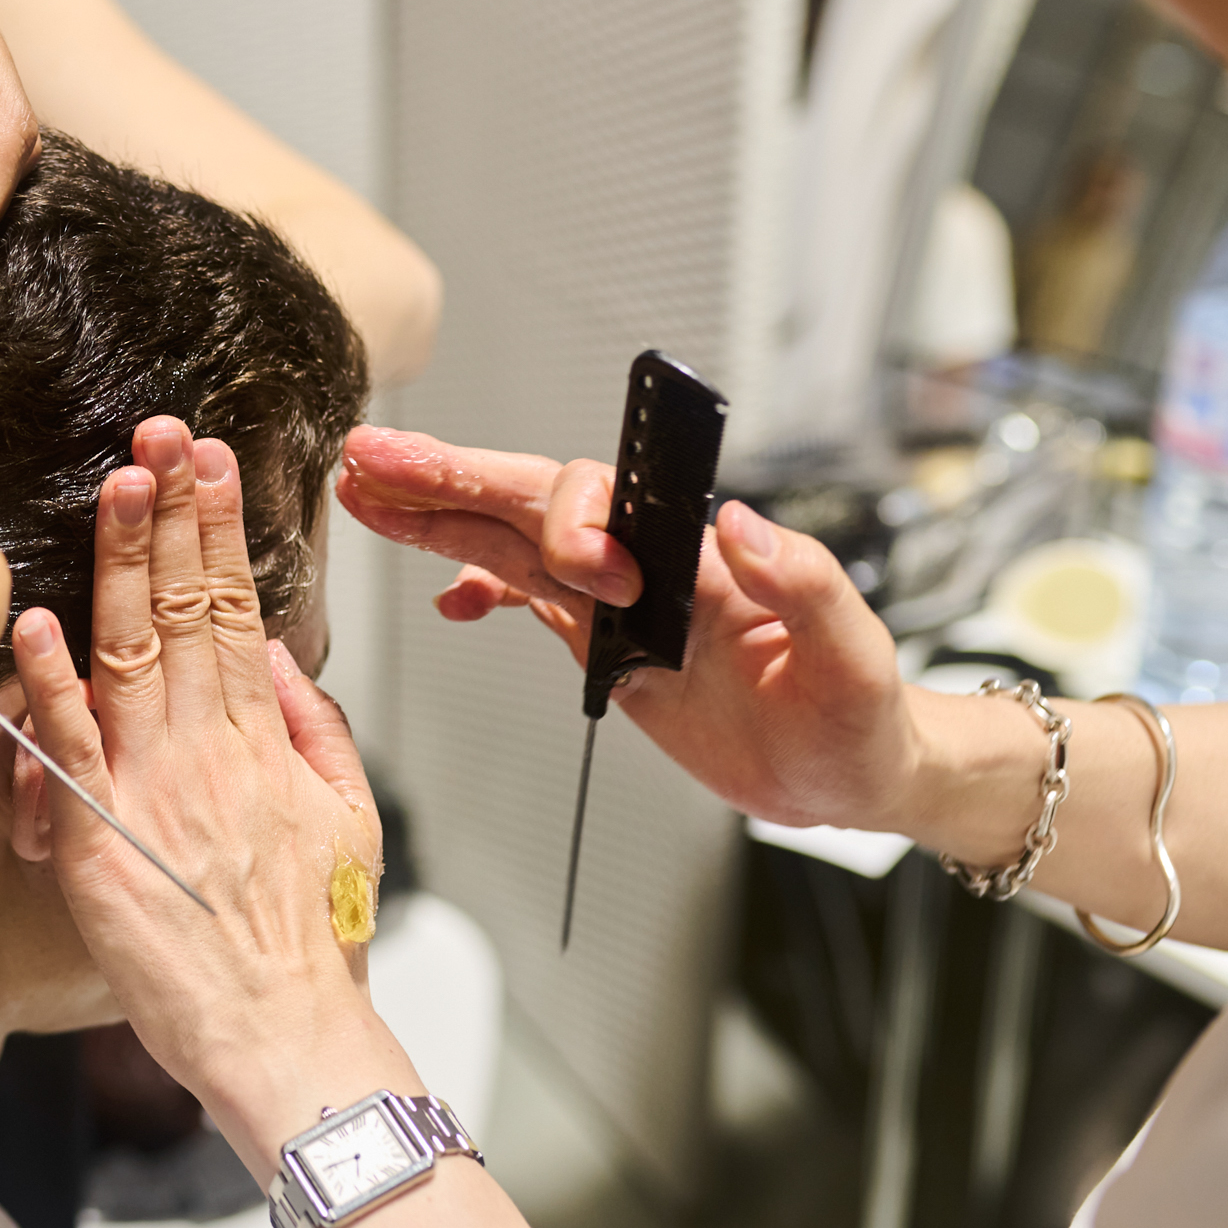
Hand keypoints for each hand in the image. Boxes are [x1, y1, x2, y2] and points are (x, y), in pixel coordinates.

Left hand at [11, 417, 418, 1178]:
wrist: (284, 1037)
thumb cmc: (309, 945)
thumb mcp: (348, 819)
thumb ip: (311, 726)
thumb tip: (273, 650)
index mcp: (263, 741)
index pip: (236, 606)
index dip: (218, 527)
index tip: (208, 458)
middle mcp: (209, 750)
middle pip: (184, 608)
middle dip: (172, 511)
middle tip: (159, 431)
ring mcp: (153, 789)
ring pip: (131, 651)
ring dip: (120, 561)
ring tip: (117, 482)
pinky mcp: (101, 839)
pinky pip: (72, 748)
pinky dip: (50, 683)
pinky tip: (36, 618)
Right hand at [337, 424, 917, 831]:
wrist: (847, 770)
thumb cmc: (862, 716)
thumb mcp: (854, 654)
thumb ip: (806, 580)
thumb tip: (739, 522)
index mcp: (698, 557)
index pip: (609, 505)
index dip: (572, 521)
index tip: (587, 575)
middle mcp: (647, 564)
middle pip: (531, 502)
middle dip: (451, 477)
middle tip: (375, 456)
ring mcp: (617, 601)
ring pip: (510, 540)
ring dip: (436, 515)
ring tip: (364, 493)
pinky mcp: (603, 641)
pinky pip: (526, 597)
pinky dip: (477, 587)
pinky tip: (444, 596)